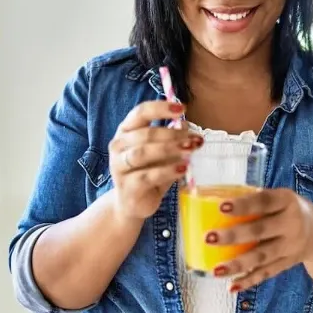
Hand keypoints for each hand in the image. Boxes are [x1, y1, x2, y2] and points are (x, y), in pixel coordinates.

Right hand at [108, 100, 201, 223]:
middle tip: (194, 138)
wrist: (132, 203)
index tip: (183, 109)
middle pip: (145, 134)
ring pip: (143, 153)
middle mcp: (118, 146)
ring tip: (190, 150)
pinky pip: (148, 176)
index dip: (161, 108)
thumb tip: (186, 125)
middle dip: (172, 134)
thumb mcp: (161, 153)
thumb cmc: (147, 172)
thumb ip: (171, 139)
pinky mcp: (127, 187)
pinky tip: (183, 168)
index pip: (140, 113)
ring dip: (170, 149)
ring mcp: (119, 167)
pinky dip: (168, 171)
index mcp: (126, 131)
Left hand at [205, 188, 312, 291]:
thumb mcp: (280, 197)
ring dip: (238, 264)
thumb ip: (256, 199)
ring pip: (262, 257)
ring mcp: (291, 246)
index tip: (221, 207)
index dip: (243, 205)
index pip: (264, 201)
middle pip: (260, 231)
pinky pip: (266, 273)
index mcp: (287, 201)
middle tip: (209, 238)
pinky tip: (232, 286)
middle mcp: (291, 223)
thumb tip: (213, 200)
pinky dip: (249, 280)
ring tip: (216, 270)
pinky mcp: (287, 263)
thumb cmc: (288, 209)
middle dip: (233, 236)